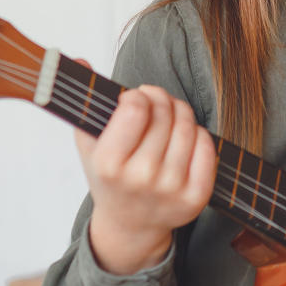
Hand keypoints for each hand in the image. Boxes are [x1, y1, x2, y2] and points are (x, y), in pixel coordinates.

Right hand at [74, 84, 216, 274]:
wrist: (130, 225)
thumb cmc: (109, 178)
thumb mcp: (89, 143)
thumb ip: (85, 102)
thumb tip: (79, 61)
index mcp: (109, 165)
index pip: (136, 108)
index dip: (137, 96)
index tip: (133, 100)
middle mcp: (141, 179)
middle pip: (164, 113)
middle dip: (160, 99)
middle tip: (154, 103)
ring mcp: (171, 190)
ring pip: (187, 126)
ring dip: (179, 113)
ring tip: (168, 118)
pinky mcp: (196, 197)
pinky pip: (206, 146)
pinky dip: (197, 135)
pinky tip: (182, 139)